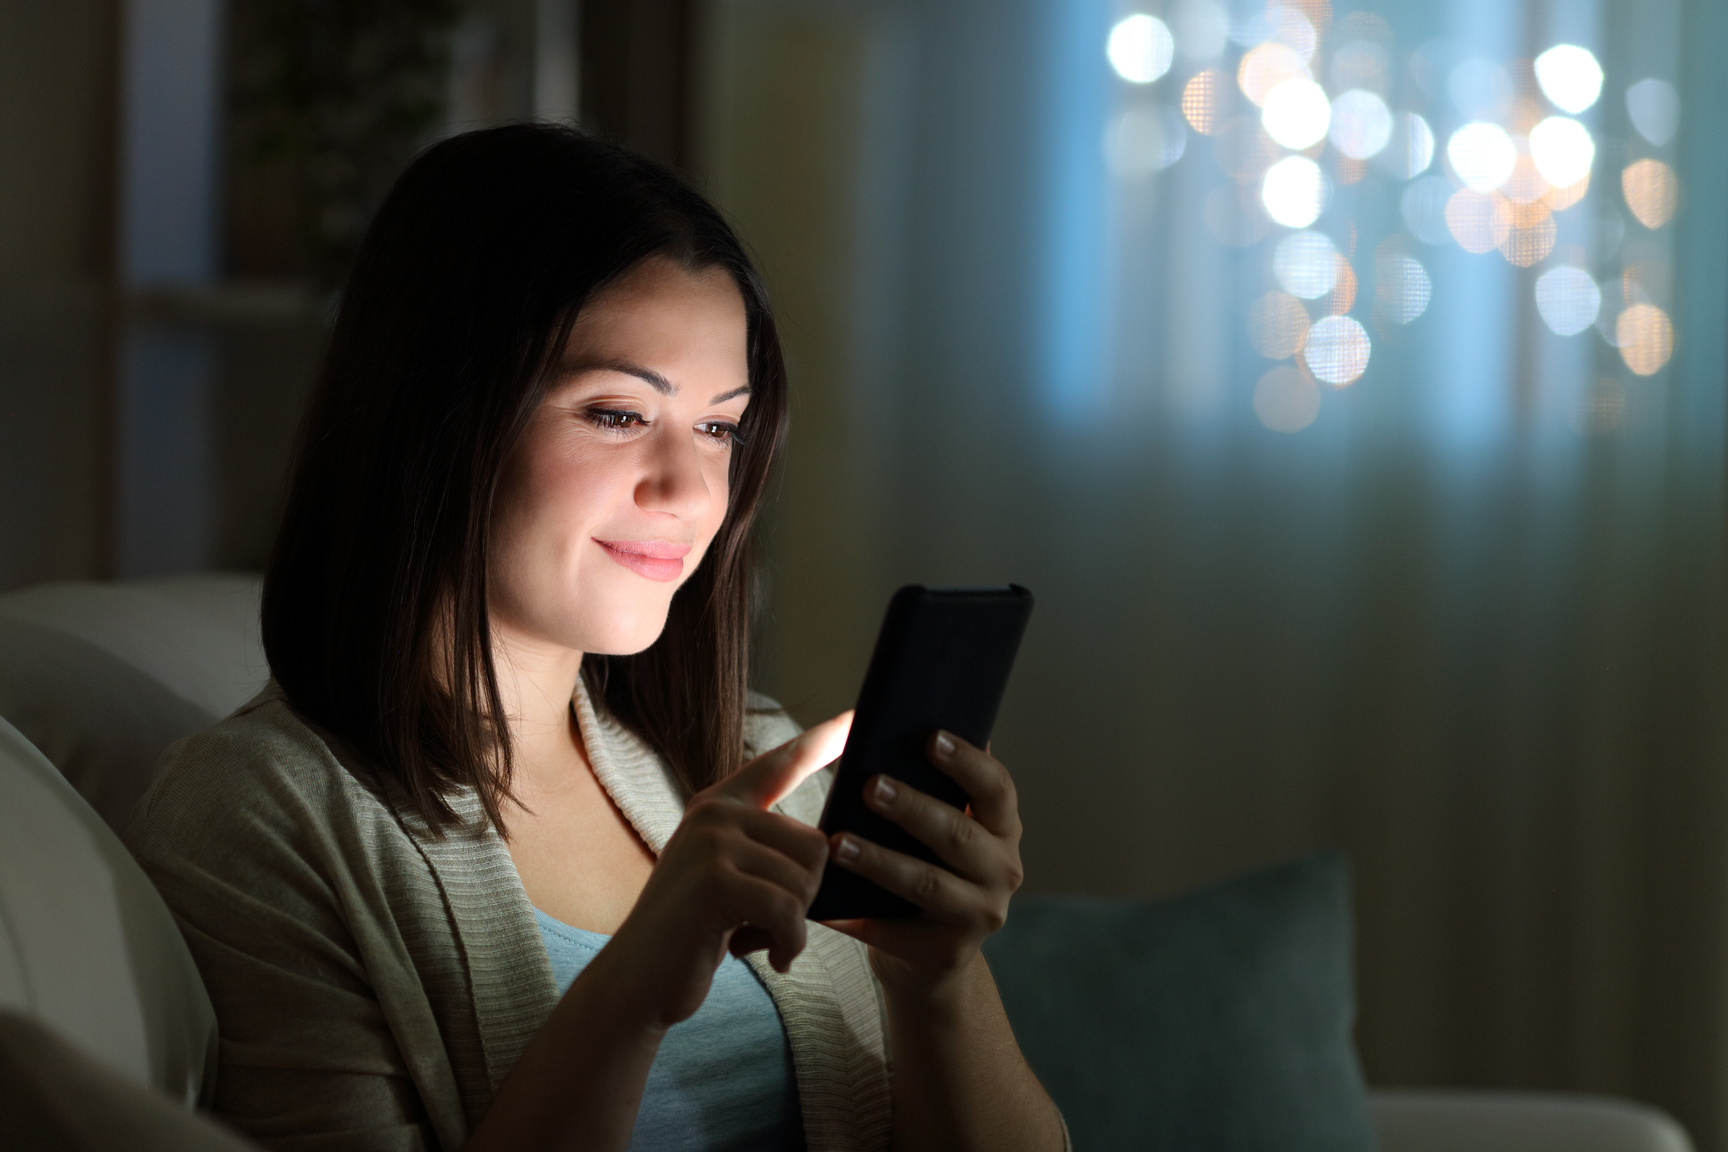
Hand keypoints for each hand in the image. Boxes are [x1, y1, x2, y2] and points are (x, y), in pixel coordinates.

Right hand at [600, 714, 849, 1029]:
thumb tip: (833, 846)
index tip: (858, 716)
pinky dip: (790, 944)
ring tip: (759, 938)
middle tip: (769, 924)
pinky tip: (772, 958)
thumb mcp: (728, 878)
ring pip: (806, 881)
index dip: (824, 739)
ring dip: (796, 926)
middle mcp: (715, 813)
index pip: (781, 763)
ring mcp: (711, 843)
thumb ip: (767, 851)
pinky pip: (788, 910)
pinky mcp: (714, 881)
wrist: (638, 981)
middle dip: (807, 896)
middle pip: (816, 844)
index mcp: (720, 806)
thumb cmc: (695, 934)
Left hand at [822, 732, 1024, 994]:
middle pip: (959, 835)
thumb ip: (934, 788)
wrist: (927, 955)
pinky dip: (859, 918)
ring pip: (927, 884)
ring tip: (839, 844)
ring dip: (880, 862)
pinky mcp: (948, 953)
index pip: (996, 788)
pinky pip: (898, 932)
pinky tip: (824, 903)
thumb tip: (905, 723)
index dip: (967, 762)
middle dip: (913, 808)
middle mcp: (1003, 871)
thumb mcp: (941, 828)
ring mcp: (981, 915)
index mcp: (1002, 828)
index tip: (930, 737)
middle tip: (869, 786)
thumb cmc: (926, 868)